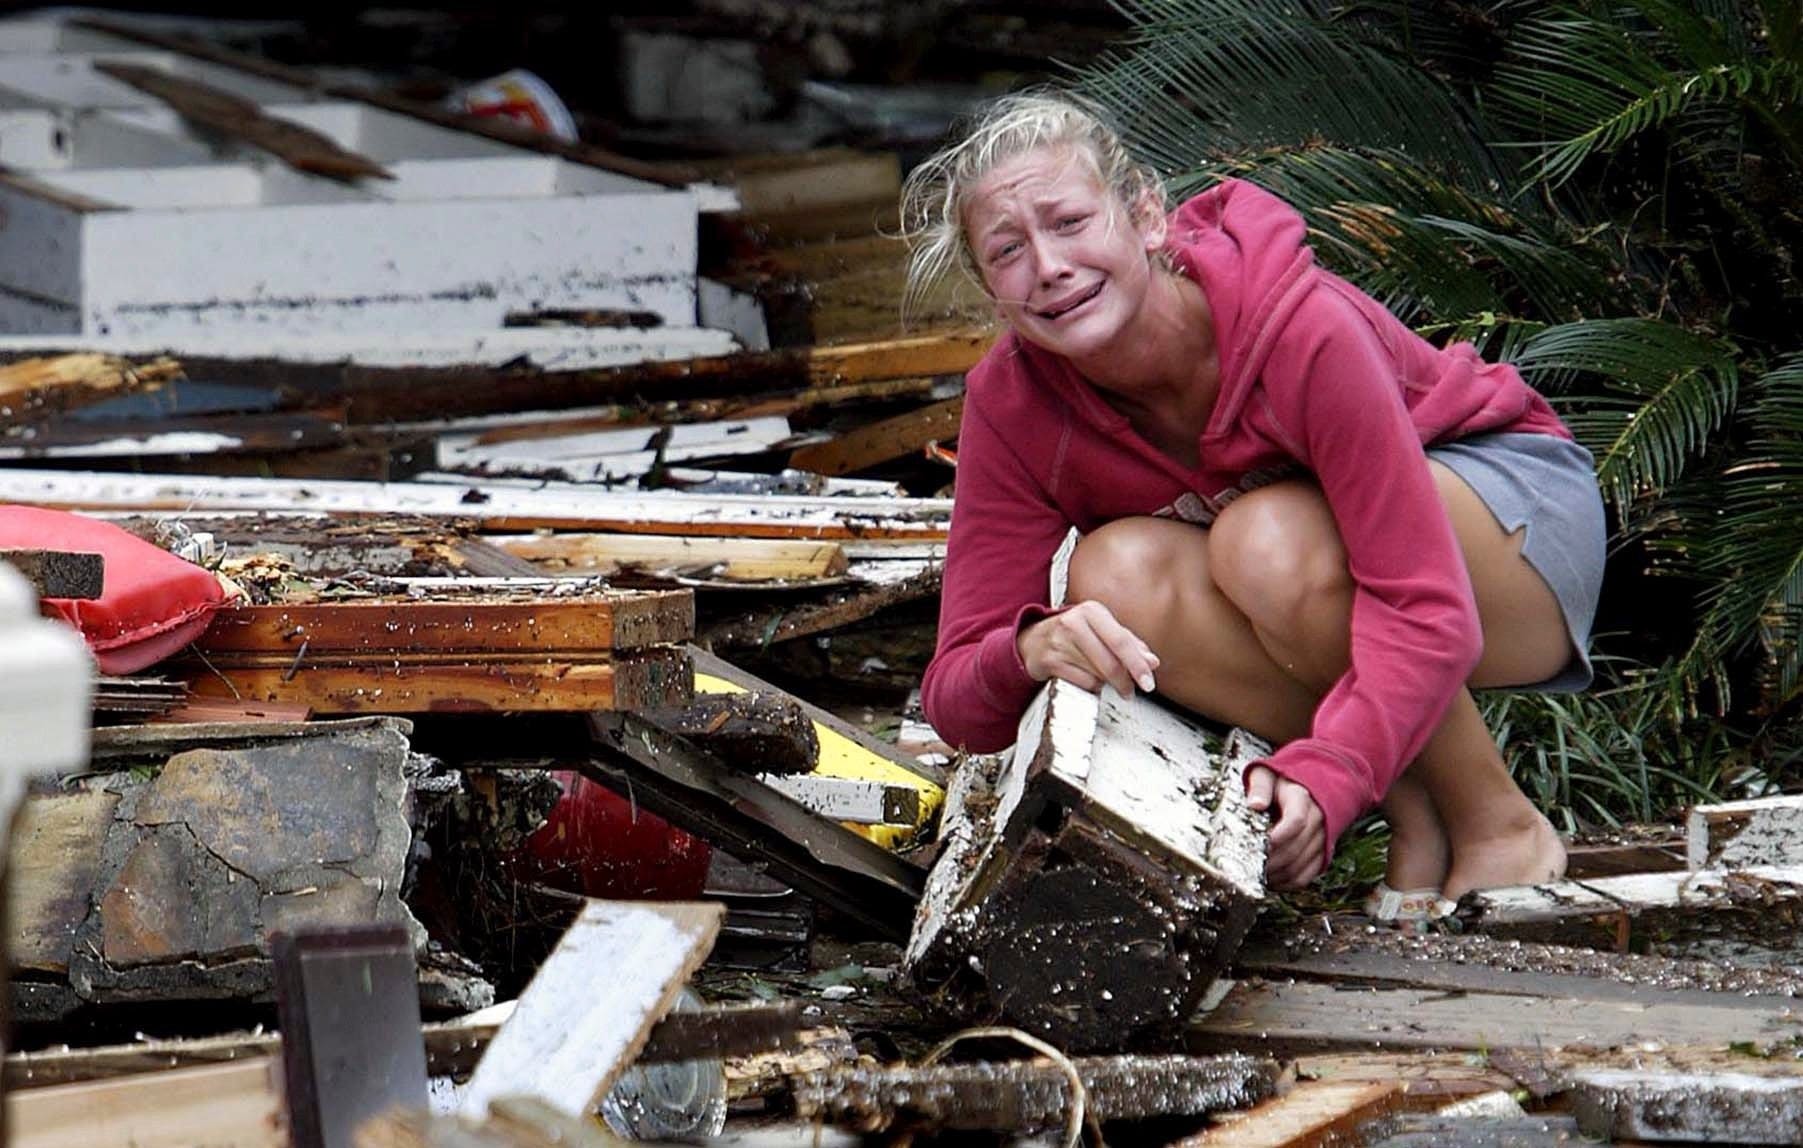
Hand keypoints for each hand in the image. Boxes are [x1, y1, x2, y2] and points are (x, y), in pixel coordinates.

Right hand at [1017, 600, 1159, 696]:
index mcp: (1092, 611)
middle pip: (1110, 661)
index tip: (1148, 680)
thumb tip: (1151, 662)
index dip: (1138, 664)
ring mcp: (1059, 642)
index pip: (1122, 641)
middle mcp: (1074, 622)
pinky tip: (1086, 679)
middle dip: (1125, 681)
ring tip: (1106, 681)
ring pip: (1096, 674)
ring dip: (1106, 684)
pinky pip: (1081, 682)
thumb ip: (1128, 644)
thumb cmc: (1071, 634)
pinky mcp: (1049, 661)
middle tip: (1130, 690)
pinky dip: (1089, 686)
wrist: (1031, 639)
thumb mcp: (1101, 630)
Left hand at [1245, 764, 1325, 888]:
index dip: (1276, 838)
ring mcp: (1322, 839)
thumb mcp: (1266, 773)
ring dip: (1276, 875)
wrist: (1309, 786)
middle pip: (1295, 848)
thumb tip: (1255, 804)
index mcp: (1302, 799)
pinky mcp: (1321, 855)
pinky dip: (1287, 883)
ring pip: (1300, 866)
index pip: (1295, 822)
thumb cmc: (1280, 781)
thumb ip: (1260, 786)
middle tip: (1247, 865)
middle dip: (1269, 860)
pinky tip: (1270, 880)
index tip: (1257, 844)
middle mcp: (1317, 820)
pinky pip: (1306, 876)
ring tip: (1255, 875)